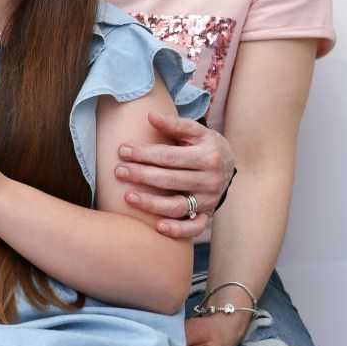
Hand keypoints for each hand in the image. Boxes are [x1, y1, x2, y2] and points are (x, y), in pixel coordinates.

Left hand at [114, 112, 233, 237]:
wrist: (228, 164)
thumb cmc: (204, 145)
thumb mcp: (195, 131)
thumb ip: (174, 124)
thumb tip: (151, 115)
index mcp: (206, 156)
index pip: (169, 156)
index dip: (144, 154)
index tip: (122, 150)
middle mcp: (210, 180)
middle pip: (170, 180)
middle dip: (141, 175)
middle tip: (118, 171)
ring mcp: (209, 200)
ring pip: (178, 206)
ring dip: (151, 204)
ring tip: (128, 197)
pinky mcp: (207, 215)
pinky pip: (193, 228)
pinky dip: (178, 230)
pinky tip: (158, 227)